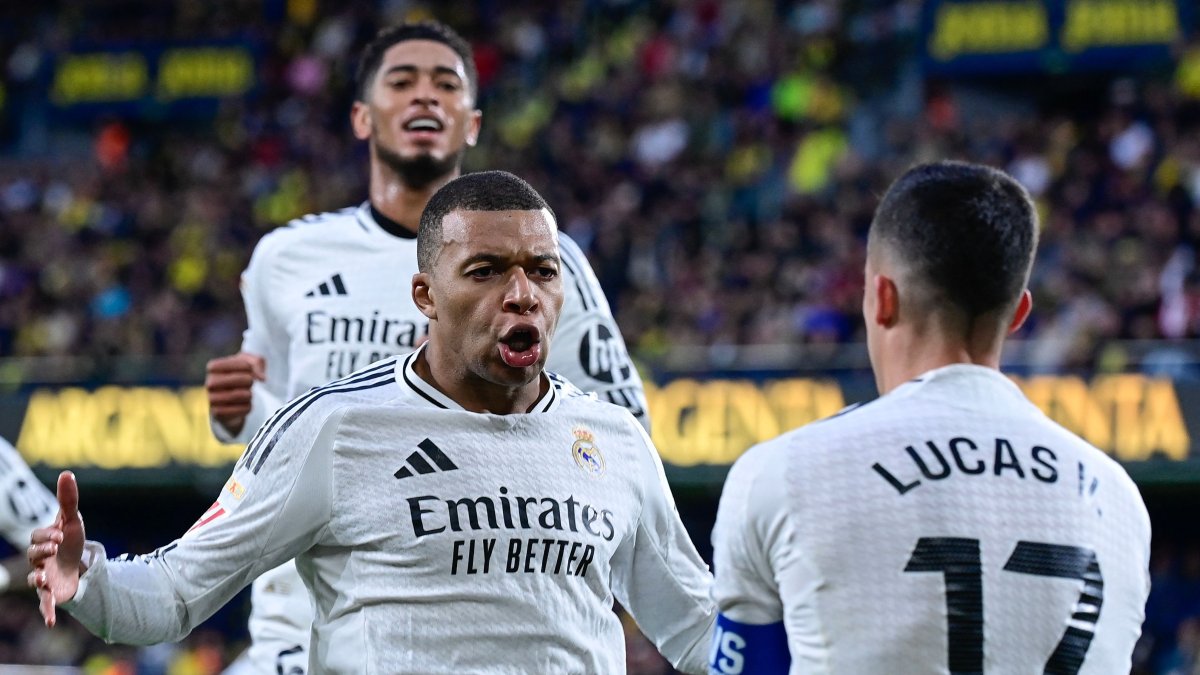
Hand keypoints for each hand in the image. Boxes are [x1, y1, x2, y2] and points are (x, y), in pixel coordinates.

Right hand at [28, 471, 85, 626]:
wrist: (78, 565)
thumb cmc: (70, 540)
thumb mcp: (73, 520)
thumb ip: (68, 500)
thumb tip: (67, 473)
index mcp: (43, 541)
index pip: (38, 536)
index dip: (48, 534)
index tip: (61, 532)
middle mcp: (39, 560)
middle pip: (34, 556)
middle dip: (42, 551)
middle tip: (56, 547)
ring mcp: (44, 578)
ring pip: (35, 580)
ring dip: (39, 580)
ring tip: (46, 580)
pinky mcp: (52, 594)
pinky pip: (45, 604)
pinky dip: (47, 613)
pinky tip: (50, 623)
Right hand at [205, 352, 265, 436]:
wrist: (233, 399)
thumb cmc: (241, 375)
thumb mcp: (250, 363)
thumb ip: (257, 362)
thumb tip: (262, 378)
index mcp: (213, 367)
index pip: (235, 363)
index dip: (246, 366)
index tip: (248, 369)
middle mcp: (209, 382)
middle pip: (238, 379)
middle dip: (249, 381)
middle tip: (249, 383)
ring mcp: (212, 399)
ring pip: (239, 395)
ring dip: (249, 394)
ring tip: (247, 394)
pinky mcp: (218, 413)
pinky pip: (241, 409)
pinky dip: (248, 406)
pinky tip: (245, 404)